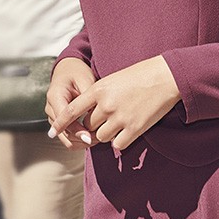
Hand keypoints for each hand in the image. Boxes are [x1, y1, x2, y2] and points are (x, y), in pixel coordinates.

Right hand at [45, 59, 96, 149]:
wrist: (68, 70)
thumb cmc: (77, 72)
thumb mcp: (85, 79)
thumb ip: (88, 97)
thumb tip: (95, 115)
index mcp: (55, 96)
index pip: (64, 119)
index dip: (77, 131)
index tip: (90, 138)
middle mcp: (50, 108)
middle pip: (62, 132)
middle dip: (80, 139)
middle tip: (98, 139)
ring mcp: (53, 116)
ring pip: (64, 138)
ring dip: (79, 142)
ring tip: (97, 139)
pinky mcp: (58, 121)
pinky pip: (66, 136)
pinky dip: (78, 140)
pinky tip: (91, 137)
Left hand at [48, 56, 180, 151]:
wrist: (166, 77)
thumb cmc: (140, 75)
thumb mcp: (113, 79)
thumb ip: (99, 94)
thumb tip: (88, 110)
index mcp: (99, 89)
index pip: (72, 110)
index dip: (60, 122)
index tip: (52, 131)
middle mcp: (106, 105)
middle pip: (88, 125)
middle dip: (93, 126)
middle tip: (105, 120)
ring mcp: (120, 118)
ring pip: (101, 137)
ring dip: (107, 134)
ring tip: (119, 123)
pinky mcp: (134, 129)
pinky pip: (118, 144)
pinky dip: (120, 141)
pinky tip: (128, 131)